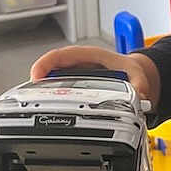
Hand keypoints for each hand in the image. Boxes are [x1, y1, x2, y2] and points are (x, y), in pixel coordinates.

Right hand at [29, 45, 159, 106]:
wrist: (136, 76)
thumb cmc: (131, 70)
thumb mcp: (138, 76)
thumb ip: (140, 86)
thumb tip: (139, 96)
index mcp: (90, 56)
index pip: (62, 55)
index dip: (46, 64)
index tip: (36, 76)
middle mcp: (78, 65)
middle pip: (50, 69)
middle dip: (37, 82)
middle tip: (30, 99)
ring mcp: (74, 76)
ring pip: (51, 82)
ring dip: (41, 94)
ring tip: (33, 110)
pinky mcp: (74, 88)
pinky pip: (58, 93)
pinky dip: (50, 102)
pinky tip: (46, 115)